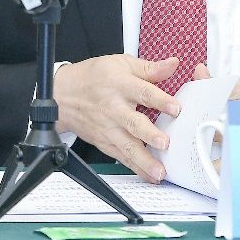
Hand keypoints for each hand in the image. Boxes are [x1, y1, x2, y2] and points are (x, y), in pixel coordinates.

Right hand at [54, 54, 182, 182]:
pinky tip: (149, 176)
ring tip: (159, 171)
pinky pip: (121, 157)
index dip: (160, 100)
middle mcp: (114, 108)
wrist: (63, 95)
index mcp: (120, 85)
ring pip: (127, 146)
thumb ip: (150, 68)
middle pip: (133, 123)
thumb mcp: (121, 64)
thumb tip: (173, 64)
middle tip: (165, 144)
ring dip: (144, 160)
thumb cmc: (93, 77)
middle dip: (149, 135)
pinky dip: (135, 168)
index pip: (142, 92)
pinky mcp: (104, 142)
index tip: (176, 109)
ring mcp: (108, 128)